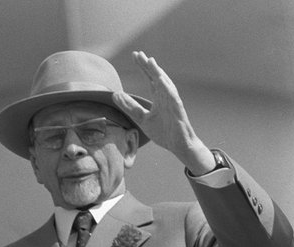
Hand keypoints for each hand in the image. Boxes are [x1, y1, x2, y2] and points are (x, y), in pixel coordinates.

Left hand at [112, 51, 214, 174]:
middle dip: (148, 66)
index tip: (135, 55)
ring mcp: (173, 102)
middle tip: (138, 54)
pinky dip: (167, 88)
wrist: (178, 146)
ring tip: (150, 61)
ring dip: (158, 73)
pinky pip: (173, 97)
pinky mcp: (178, 110)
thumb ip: (130, 107)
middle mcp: (166, 97)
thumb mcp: (141, 118)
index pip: (150, 79)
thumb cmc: (163, 132)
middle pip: (157, 77)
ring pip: (165, 84)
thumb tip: (116, 95)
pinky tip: (161, 80)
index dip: (143, 67)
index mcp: (159, 98)